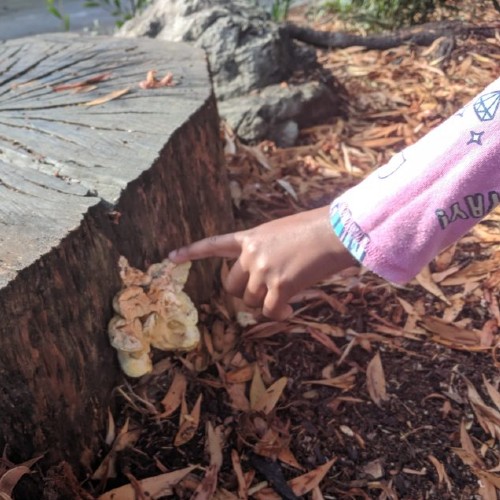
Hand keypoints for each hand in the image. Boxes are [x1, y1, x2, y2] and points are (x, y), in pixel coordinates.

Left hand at [169, 205, 356, 319]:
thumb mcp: (281, 231)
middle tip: (262, 294)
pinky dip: (278, 314)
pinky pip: (268, 311)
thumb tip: (264, 274)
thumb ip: (265, 249)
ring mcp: (263, 271)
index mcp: (250, 237)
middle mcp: (251, 255)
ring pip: (250, 301)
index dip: (191, 252)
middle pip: (231, 286)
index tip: (170, 257)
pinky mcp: (280, 286)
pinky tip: (289, 310)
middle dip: (243, 294)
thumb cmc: (315, 228)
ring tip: (284, 299)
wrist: (335, 231)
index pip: (214, 245)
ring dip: (264, 303)